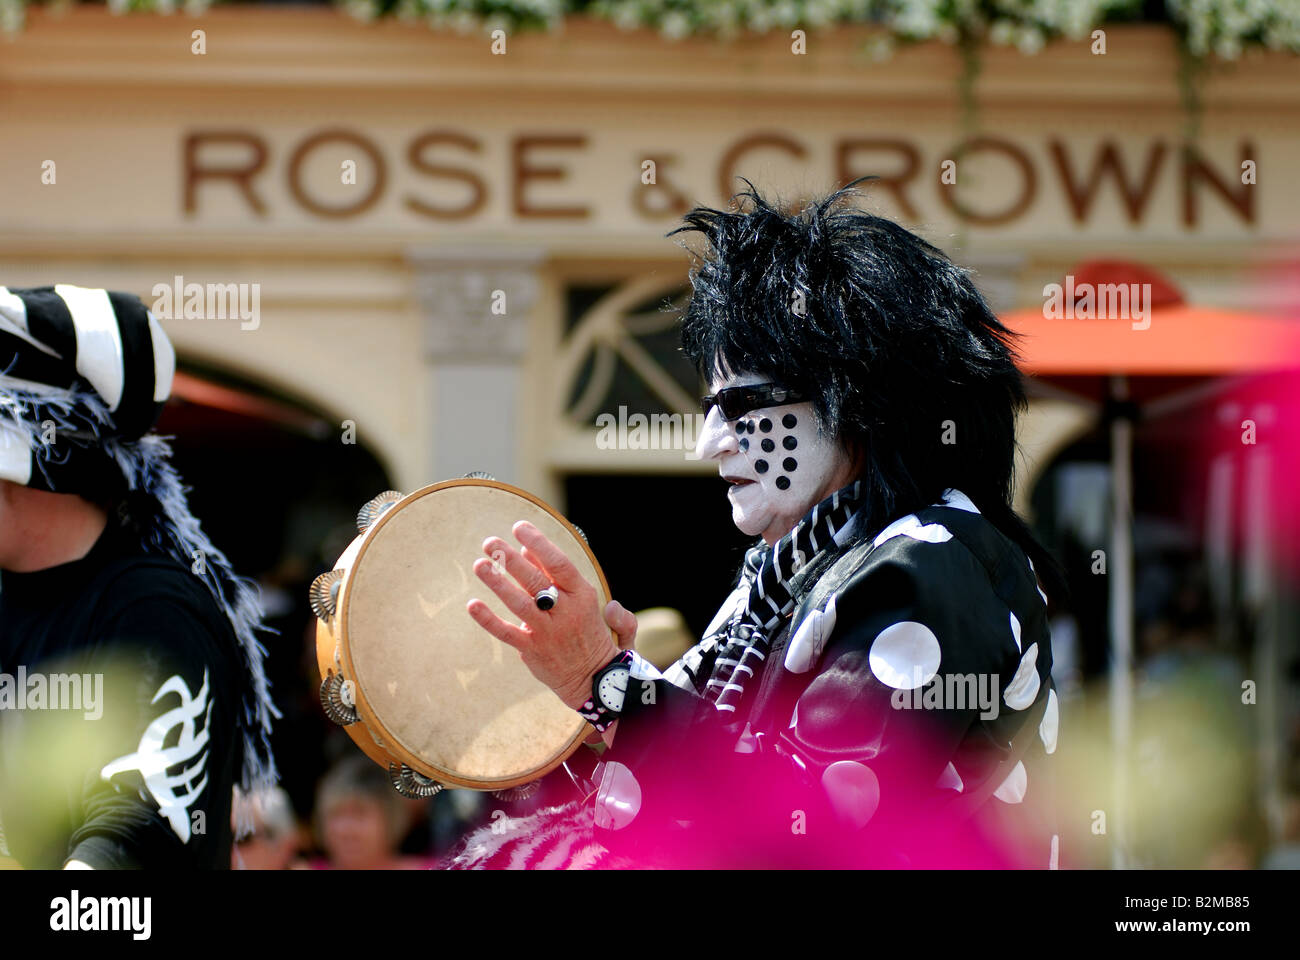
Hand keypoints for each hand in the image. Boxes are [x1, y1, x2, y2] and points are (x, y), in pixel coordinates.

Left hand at [467, 520, 637, 709]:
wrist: (594, 679)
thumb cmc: (591, 633)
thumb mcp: (589, 601)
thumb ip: (565, 575)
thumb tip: (533, 553)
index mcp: (583, 595)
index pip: (559, 563)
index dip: (538, 543)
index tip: (519, 527)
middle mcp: (565, 612)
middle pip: (535, 580)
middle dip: (510, 558)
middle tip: (489, 542)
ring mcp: (548, 632)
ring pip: (519, 603)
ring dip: (498, 583)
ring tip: (479, 564)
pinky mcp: (532, 650)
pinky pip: (507, 632)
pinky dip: (488, 619)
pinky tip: (472, 605)